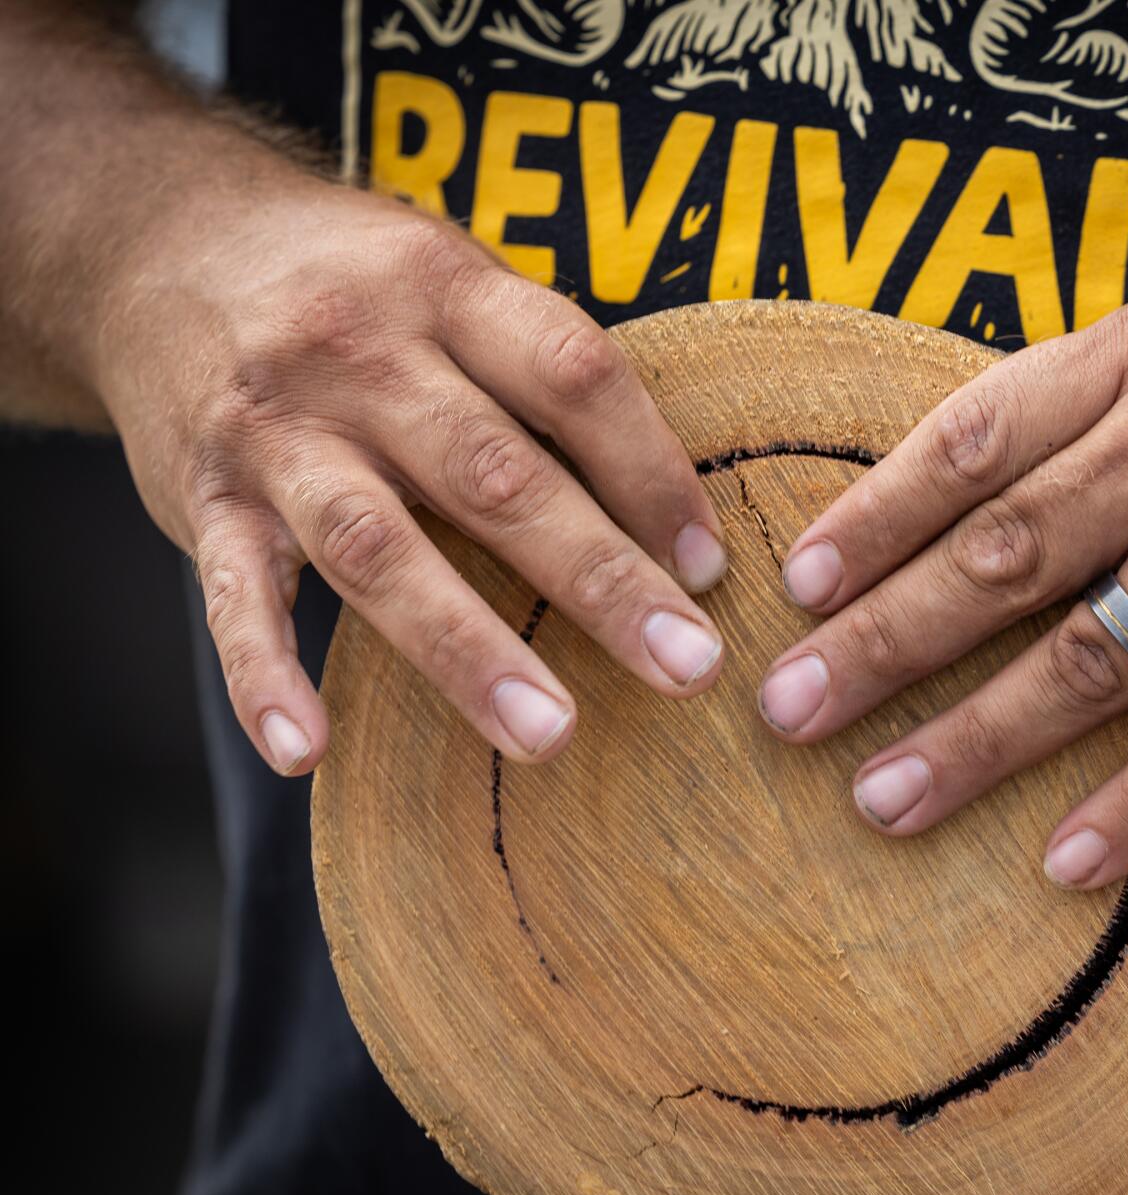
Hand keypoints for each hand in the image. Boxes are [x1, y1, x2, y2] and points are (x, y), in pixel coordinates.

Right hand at [85, 180, 729, 774]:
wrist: (153, 244)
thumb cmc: (355, 287)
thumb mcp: (450, 278)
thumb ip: (542, 374)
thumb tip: (674, 510)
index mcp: (443, 289)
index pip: (572, 376)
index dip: (651, 471)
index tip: (711, 567)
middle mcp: (356, 355)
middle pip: (494, 475)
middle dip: (600, 580)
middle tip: (688, 664)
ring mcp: (274, 432)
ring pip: (378, 548)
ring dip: (468, 651)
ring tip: (551, 735)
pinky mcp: (203, 501)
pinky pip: (231, 598)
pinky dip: (264, 678)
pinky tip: (308, 752)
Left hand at [755, 282, 1127, 887]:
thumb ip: (1105, 404)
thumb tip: (963, 499)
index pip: (977, 440)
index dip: (874, 519)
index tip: (797, 590)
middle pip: (1005, 554)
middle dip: (882, 643)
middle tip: (787, 713)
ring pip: (1088, 656)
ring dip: (973, 742)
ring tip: (882, 802)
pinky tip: (1062, 864)